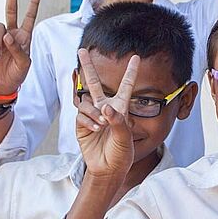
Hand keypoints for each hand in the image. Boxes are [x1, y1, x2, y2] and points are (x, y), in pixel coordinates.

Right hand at [0, 0, 40, 95]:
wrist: (2, 85)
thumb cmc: (17, 74)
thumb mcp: (23, 64)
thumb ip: (18, 50)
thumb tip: (8, 36)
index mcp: (25, 37)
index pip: (30, 17)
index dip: (33, 4)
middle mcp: (12, 34)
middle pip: (10, 12)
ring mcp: (0, 38)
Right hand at [74, 49, 139, 179]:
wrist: (107, 169)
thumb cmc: (121, 153)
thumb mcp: (125, 138)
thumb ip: (117, 122)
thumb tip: (105, 108)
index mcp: (121, 109)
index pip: (126, 86)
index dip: (130, 72)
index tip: (136, 56)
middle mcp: (105, 108)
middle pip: (94, 83)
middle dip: (88, 66)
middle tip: (81, 50)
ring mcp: (92, 115)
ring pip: (87, 101)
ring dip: (94, 113)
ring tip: (101, 126)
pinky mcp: (81, 124)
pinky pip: (81, 115)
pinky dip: (88, 121)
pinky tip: (95, 130)